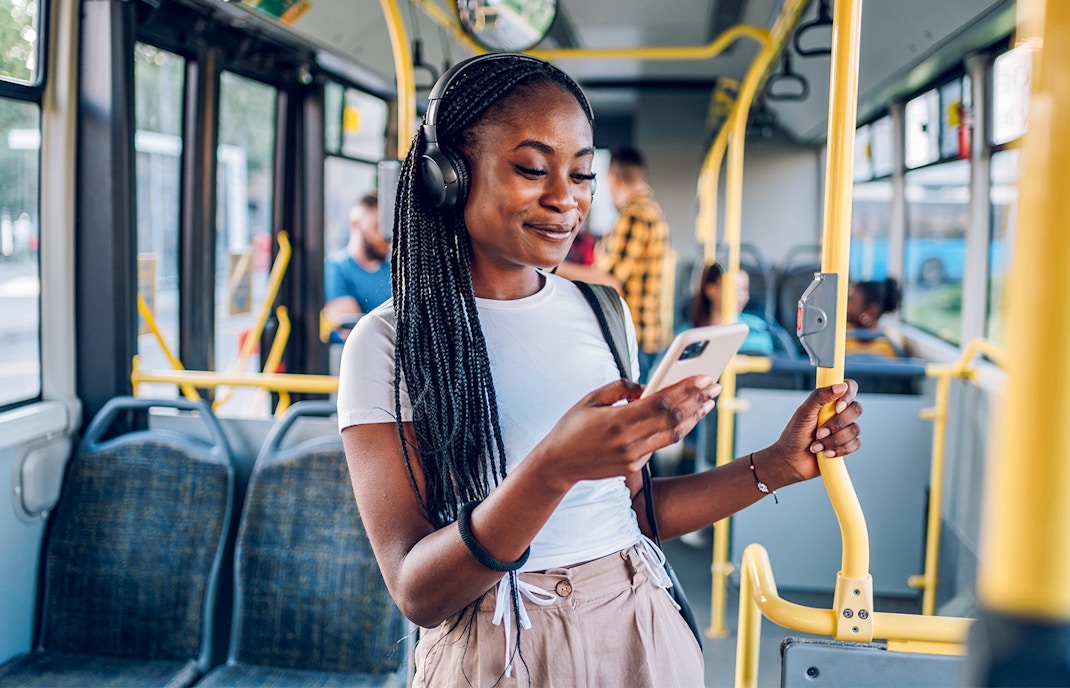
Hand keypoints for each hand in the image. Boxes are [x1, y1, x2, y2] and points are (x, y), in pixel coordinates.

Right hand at [531, 376, 720, 489]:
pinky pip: (660, 445)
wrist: (557, 464)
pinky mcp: (634, 466)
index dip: (686, 389)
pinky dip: (675, 430)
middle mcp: (629, 441)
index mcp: (617, 420)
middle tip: (714, 386)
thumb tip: (646, 386)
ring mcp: (633, 457)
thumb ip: (620, 388)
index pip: (661, 402)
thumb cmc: (572, 426)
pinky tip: (687, 417)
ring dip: (694, 417)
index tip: (704, 377)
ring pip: (673, 435)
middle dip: (697, 400)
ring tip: (708, 403)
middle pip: (673, 419)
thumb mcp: (590, 399)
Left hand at [763, 379, 862, 486]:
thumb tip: (841, 386)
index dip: (848, 396)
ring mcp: (843, 429)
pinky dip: (839, 450)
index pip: (849, 387)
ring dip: (834, 440)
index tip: (838, 408)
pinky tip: (826, 453)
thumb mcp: (803, 413)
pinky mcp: (847, 445)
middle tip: (818, 432)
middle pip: (856, 409)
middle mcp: (839, 413)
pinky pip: (855, 444)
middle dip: (837, 424)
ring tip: (816, 446)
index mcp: (828, 401)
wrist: (792, 462)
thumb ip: (819, 397)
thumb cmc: (794, 435)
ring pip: (855, 429)